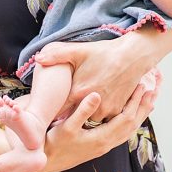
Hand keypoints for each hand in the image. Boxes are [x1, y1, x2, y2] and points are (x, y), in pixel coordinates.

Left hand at [33, 32, 157, 120]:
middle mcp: (91, 105)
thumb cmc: (103, 53)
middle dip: (68, 118)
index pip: (58, 112)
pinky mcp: (117, 111)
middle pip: (74, 118)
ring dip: (86, 117)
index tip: (46, 118)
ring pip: (90, 120)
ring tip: (80, 113)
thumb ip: (57, 55)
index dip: (52, 115)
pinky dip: (100, 115)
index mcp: (78, 92)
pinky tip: (97, 109)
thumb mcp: (79, 51)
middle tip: (60, 119)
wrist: (133, 56)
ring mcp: (106, 110)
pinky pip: (104, 119)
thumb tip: (38, 58)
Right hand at [35, 80, 158, 171]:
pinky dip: (130, 121)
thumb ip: (83, 110)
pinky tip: (130, 115)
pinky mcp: (100, 146)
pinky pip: (122, 133)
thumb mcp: (66, 126)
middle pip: (132, 125)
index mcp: (102, 138)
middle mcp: (107, 144)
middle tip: (153, 91)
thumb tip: (97, 95)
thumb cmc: (54, 144)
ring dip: (139, 115)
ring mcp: (104, 146)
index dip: (135, 102)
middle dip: (143, 108)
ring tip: (148, 101)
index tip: (142, 87)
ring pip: (129, 130)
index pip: (126, 118)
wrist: (47, 163)